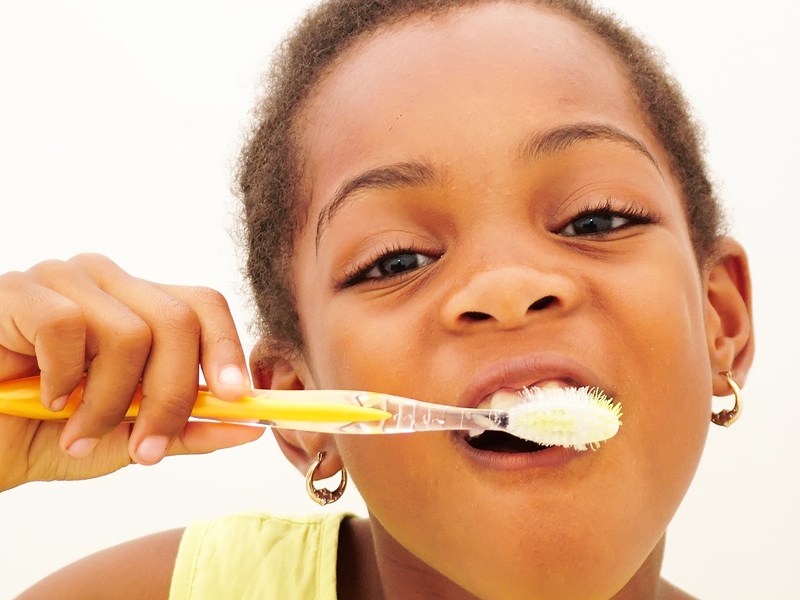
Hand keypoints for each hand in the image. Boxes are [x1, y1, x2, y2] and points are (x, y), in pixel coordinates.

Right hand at [0, 254, 262, 491]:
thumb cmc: (49, 433)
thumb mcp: (129, 439)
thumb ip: (187, 430)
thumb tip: (250, 429)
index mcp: (141, 306)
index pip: (204, 305)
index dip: (226, 349)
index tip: (236, 400)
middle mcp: (110, 283)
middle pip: (178, 321)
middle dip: (171, 396)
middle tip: (145, 449)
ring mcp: (64, 279)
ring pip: (129, 333)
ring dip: (107, 403)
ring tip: (77, 430)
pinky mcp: (19, 291)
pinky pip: (68, 327)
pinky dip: (61, 379)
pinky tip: (42, 396)